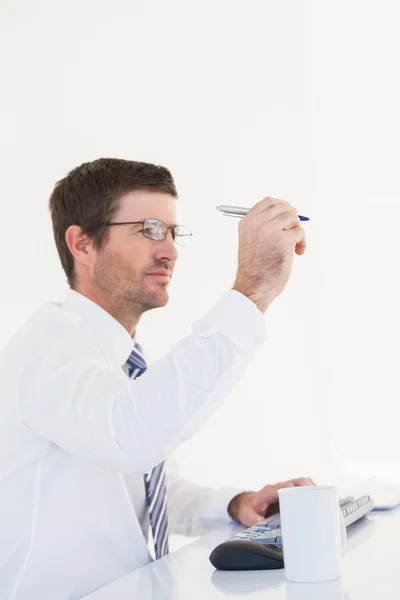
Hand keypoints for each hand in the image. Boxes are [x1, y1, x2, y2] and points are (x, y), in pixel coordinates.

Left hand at [227, 477, 314, 526]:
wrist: (248, 504)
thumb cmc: (249, 509)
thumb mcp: (248, 516)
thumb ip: (254, 521)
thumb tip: (264, 526)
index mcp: (268, 492)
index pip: (282, 488)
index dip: (292, 490)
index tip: (301, 495)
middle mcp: (279, 488)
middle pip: (296, 482)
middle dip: (307, 487)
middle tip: (318, 498)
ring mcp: (286, 488)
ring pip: (302, 482)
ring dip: (312, 488)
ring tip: (324, 499)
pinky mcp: (292, 492)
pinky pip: (304, 487)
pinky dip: (312, 491)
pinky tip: (321, 500)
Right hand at [232, 197, 305, 312]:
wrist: (253, 286)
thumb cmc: (254, 269)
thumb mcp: (250, 241)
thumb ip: (261, 227)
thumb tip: (286, 214)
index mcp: (247, 222)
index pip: (268, 202)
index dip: (282, 206)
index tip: (287, 217)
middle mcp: (257, 223)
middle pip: (283, 207)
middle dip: (292, 219)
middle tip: (294, 232)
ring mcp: (270, 230)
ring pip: (293, 218)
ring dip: (297, 230)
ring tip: (295, 245)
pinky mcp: (283, 239)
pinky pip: (299, 232)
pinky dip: (302, 242)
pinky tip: (297, 253)